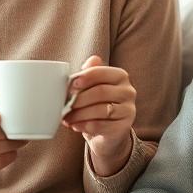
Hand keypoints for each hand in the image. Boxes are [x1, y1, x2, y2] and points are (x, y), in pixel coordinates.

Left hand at [64, 56, 136, 176]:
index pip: (101, 72)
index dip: (85, 77)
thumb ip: (90, 73)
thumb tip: (90, 60)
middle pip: (101, 91)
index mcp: (120, 76)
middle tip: (64, 105)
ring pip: (101, 110)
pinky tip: (74, 125)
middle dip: (79, 98)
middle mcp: (128, 91)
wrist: (107, 131)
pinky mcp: (124, 127)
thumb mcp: (92, 87)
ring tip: (66, 117)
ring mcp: (128, 110)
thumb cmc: (97, 103)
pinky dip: (85, 125)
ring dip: (79, 114)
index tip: (71, 84)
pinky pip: (102, 125)